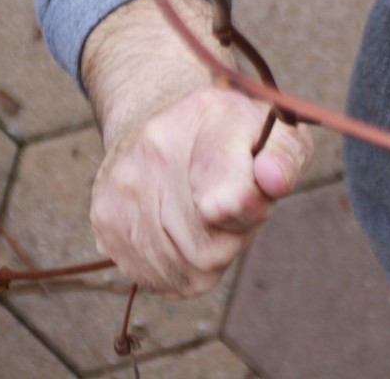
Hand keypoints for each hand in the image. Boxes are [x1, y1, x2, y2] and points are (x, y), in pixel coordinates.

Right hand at [80, 0, 310, 295]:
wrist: (158, 113)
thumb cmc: (230, 131)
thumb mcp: (273, 128)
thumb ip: (286, 155)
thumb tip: (273, 181)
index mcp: (210, 123)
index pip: (230, 197)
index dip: (246, 211)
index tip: (254, 204)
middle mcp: (156, 154)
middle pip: (207, 251)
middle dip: (232, 239)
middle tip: (234, 208)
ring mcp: (123, 190)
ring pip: (181, 272)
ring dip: (204, 257)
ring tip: (208, 218)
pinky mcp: (104, 220)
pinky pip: (152, 277)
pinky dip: (175, 268)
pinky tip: (182, 233)